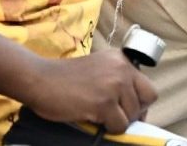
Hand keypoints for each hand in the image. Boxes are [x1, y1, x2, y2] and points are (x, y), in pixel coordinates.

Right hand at [21, 50, 157, 132]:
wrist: (39, 79)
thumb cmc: (64, 78)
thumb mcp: (98, 71)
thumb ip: (117, 81)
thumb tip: (139, 111)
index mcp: (120, 59)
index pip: (148, 88)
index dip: (138, 102)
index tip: (123, 108)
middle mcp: (121, 68)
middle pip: (146, 102)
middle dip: (131, 111)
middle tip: (111, 112)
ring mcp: (113, 85)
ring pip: (132, 116)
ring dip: (116, 120)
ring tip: (95, 111)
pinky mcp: (104, 102)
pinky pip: (119, 126)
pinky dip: (107, 128)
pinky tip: (90, 116)